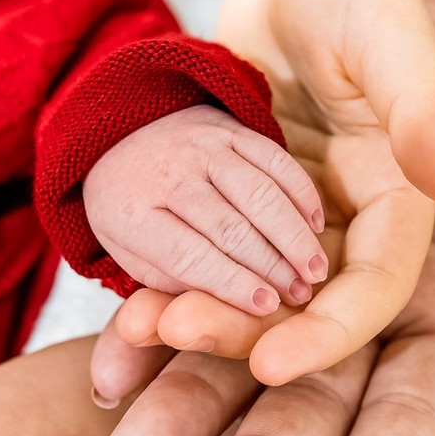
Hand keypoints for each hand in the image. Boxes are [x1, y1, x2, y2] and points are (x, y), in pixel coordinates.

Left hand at [85, 105, 327, 315]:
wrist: (119, 136)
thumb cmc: (133, 211)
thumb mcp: (132, 255)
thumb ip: (173, 281)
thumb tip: (230, 304)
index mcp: (132, 212)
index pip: (190, 256)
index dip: (232, 284)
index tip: (266, 307)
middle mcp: (166, 174)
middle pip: (231, 228)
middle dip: (272, 267)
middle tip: (301, 296)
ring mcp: (201, 146)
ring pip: (260, 194)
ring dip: (294, 236)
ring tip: (315, 270)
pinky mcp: (230, 129)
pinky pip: (275, 160)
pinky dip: (301, 194)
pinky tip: (315, 225)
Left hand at [168, 0, 434, 384]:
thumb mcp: (388, 33)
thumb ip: (424, 105)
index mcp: (401, 198)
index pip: (377, 285)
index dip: (331, 331)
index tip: (273, 363)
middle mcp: (351, 225)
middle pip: (305, 306)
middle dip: (245, 334)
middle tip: (176, 332)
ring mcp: (292, 224)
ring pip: (251, 294)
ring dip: (199, 318)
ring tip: (138, 329)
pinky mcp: (242, 214)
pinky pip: (209, 262)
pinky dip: (172, 286)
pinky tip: (127, 308)